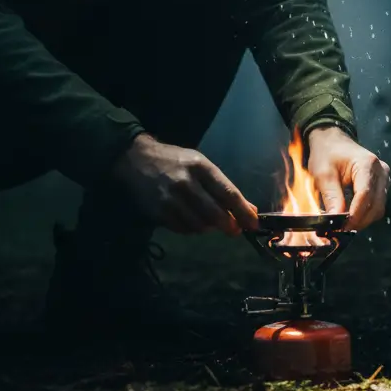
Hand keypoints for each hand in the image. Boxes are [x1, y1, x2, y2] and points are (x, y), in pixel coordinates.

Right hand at [111, 133, 258, 236]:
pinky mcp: (159, 211)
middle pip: (215, 213)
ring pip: (199, 224)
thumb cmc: (174, 161)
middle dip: (229, 225)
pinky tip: (191, 220)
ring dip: (209, 227)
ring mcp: (171, 198)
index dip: (243, 211)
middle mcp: (186, 182)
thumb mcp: (200, 165)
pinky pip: (183, 229)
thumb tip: (249, 209)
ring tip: (209, 221)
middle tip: (234, 230)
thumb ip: (222, 186)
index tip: (254, 223)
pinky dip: (192, 229)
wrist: (136, 159)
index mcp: (201, 167)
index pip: (228, 193)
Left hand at [305, 126, 389, 230]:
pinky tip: (351, 216)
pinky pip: (377, 205)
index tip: (342, 227)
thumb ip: (331, 197)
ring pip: (378, 208)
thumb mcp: (323, 174)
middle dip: (359, 220)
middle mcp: (381, 171)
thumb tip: (336, 220)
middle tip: (340, 229)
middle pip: (375, 205)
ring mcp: (384, 177)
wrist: (332, 141)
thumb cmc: (327, 153)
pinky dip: (365, 213)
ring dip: (363, 219)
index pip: (365, 195)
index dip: (355, 214)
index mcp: (367, 164)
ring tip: (344, 223)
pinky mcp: (382, 184)